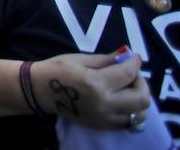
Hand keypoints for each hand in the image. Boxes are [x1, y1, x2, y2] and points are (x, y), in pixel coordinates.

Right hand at [31, 51, 149, 129]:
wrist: (39, 91)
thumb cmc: (56, 70)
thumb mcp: (79, 59)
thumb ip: (106, 59)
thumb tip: (125, 54)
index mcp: (95, 83)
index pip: (127, 74)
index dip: (135, 63)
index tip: (135, 57)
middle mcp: (103, 104)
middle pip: (141, 98)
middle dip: (141, 83)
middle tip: (131, 73)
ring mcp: (103, 118)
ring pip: (138, 114)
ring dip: (138, 99)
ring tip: (127, 88)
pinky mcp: (101, 125)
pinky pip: (127, 123)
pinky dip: (130, 111)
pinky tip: (122, 100)